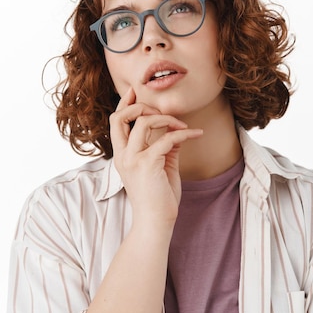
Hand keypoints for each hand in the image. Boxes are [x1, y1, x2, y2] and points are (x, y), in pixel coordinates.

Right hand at [109, 87, 202, 226]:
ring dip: (165, 118)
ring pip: (142, 122)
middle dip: (140, 106)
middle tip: (163, 113)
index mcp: (122, 155)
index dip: (124, 103)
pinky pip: (167, 138)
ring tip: (182, 125)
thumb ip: (164, 147)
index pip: (116, 122)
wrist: (156, 222)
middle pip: (120, 116)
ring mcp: (133, 159)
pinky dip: (184, 132)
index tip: (134, 90)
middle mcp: (123, 155)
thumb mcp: (161, 166)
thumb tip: (175, 130)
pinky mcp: (147, 164)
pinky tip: (197, 134)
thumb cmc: (159, 198)